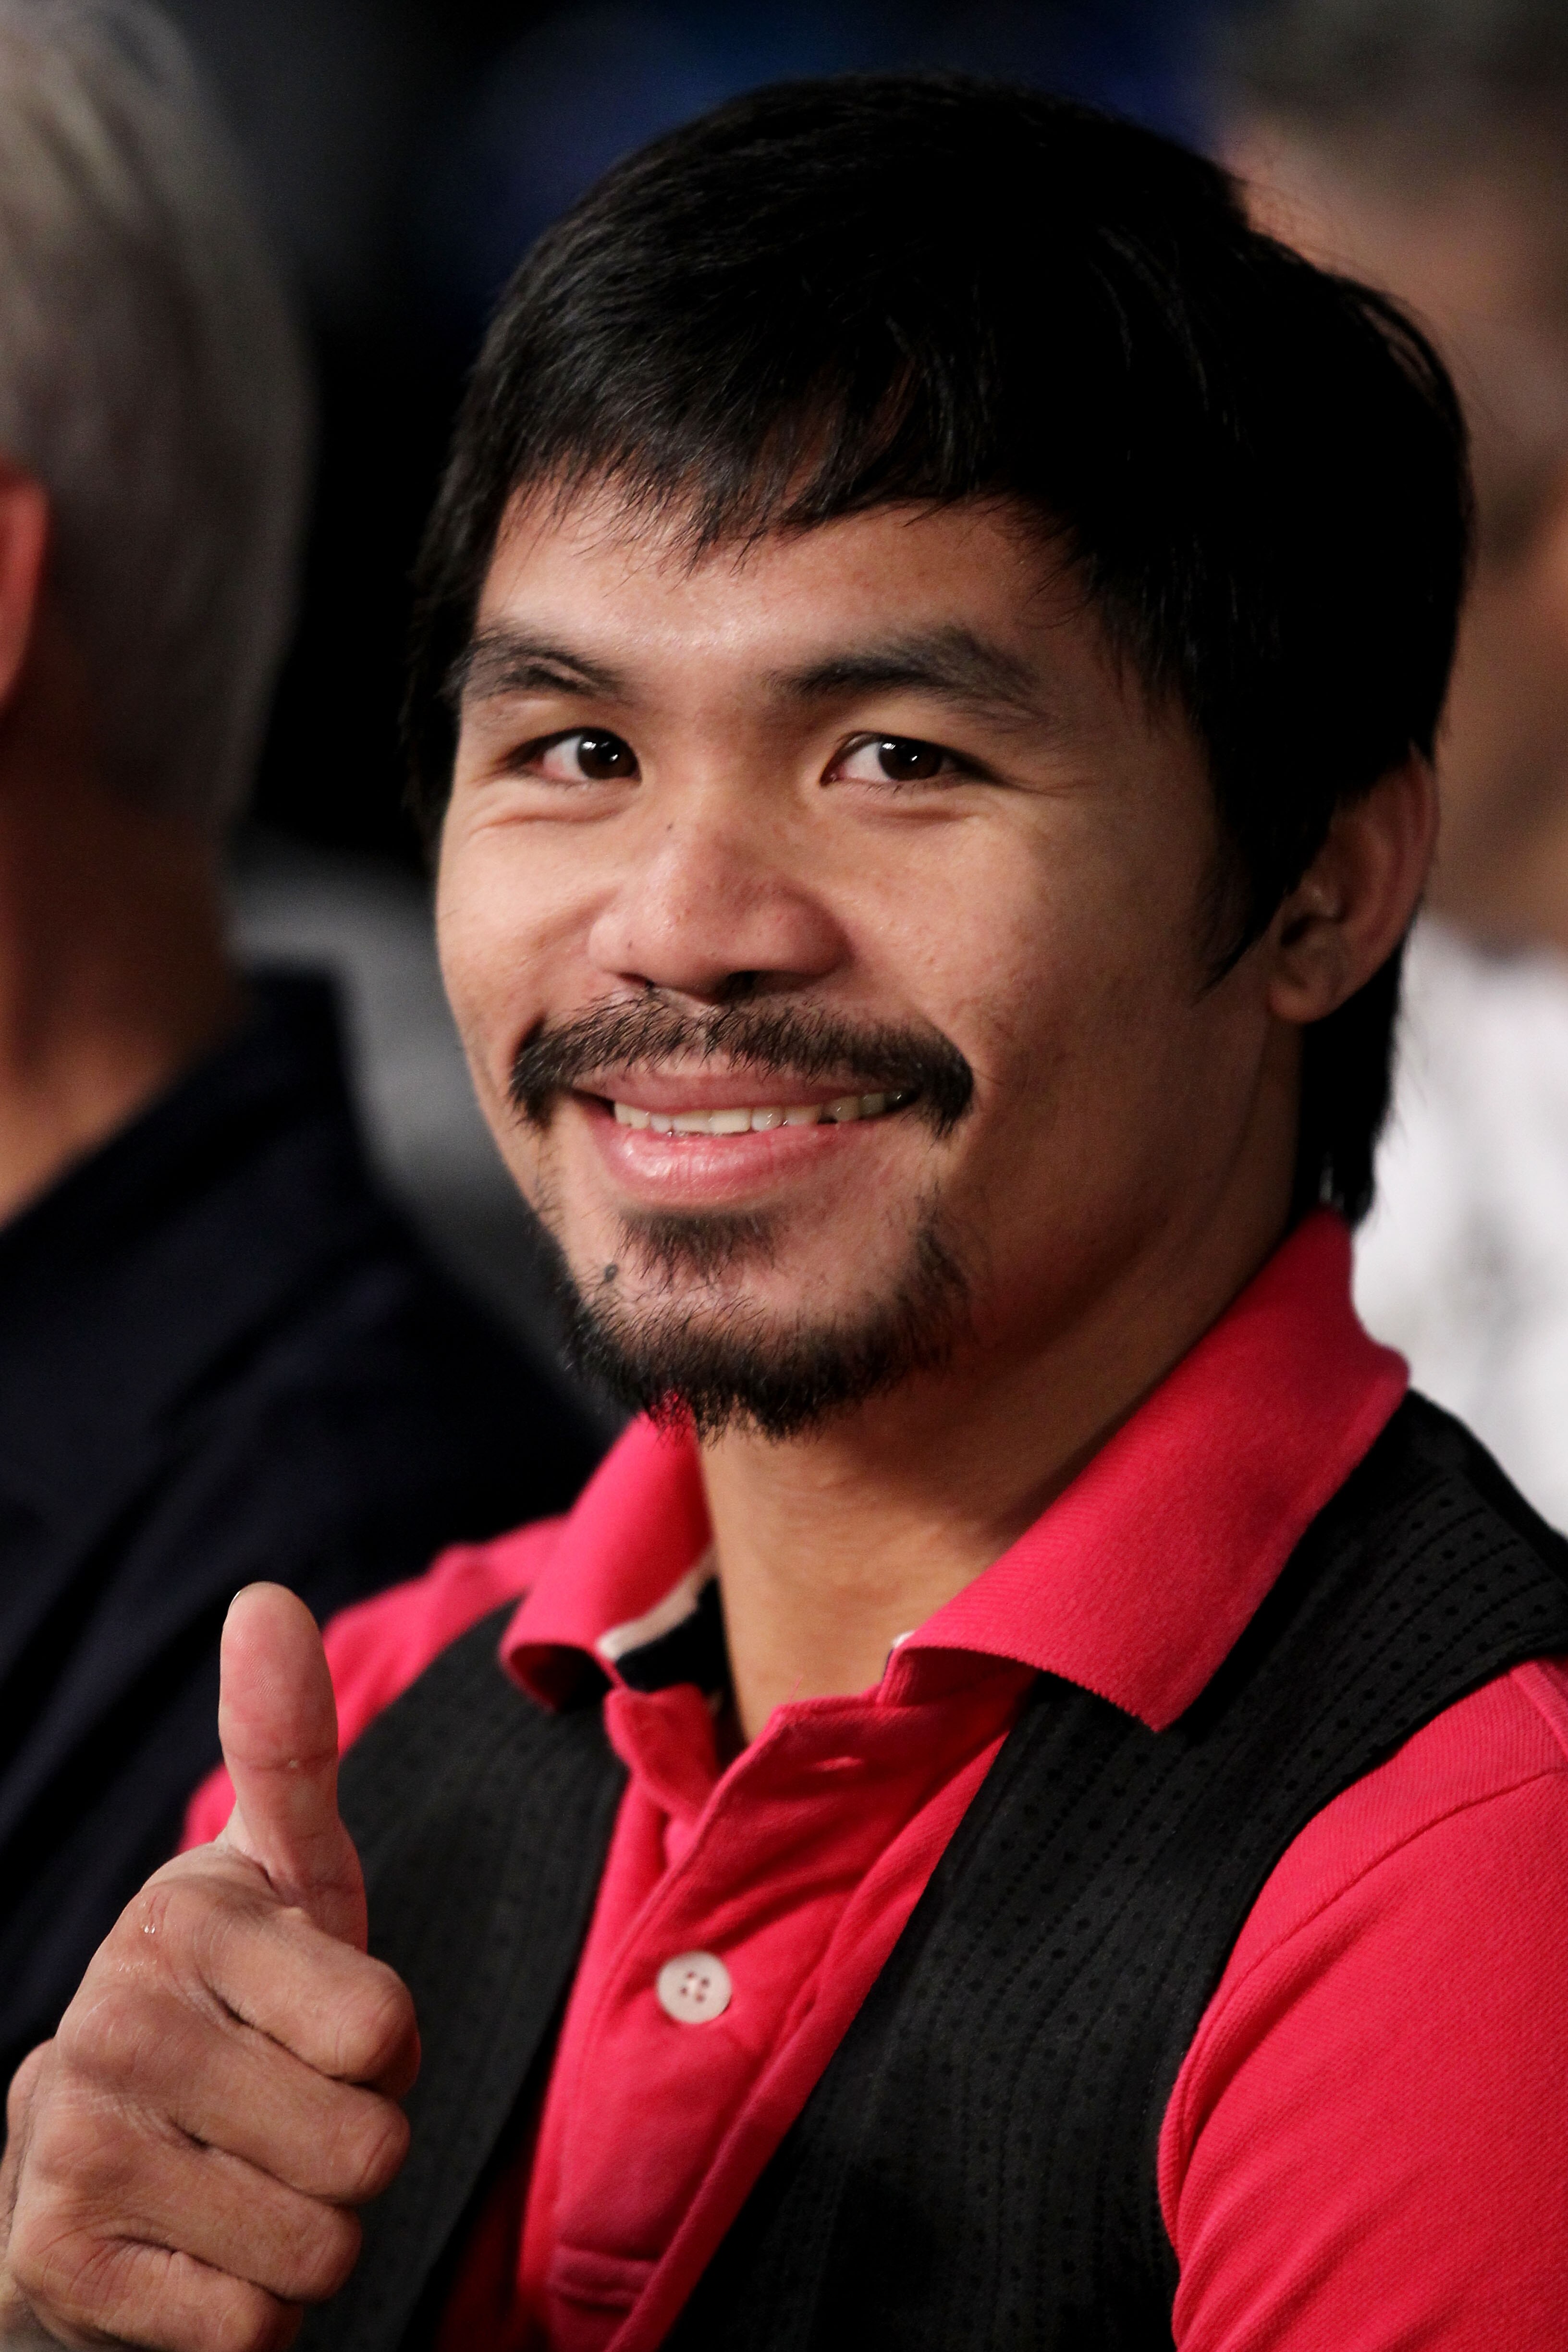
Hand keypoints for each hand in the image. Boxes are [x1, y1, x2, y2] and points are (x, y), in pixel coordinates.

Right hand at [0, 1586, 417, 2350]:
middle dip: (354, 2149)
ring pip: (317, 2246)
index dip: (386, 2048)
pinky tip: (198, 2249)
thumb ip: (285, 1743)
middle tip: (285, 2114)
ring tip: (246, 2176)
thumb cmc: (233, 2004)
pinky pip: (253, 2330)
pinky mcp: (58, 2270)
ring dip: (308, 2233)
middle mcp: (114, 2022)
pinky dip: (250, 2313)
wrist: (91, 2161)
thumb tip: (264, 1596)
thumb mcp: (278, 1872)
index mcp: (181, 1916)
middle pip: (368, 2147)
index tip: (321, 2026)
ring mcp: (75, 2149)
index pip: (387, 2029)